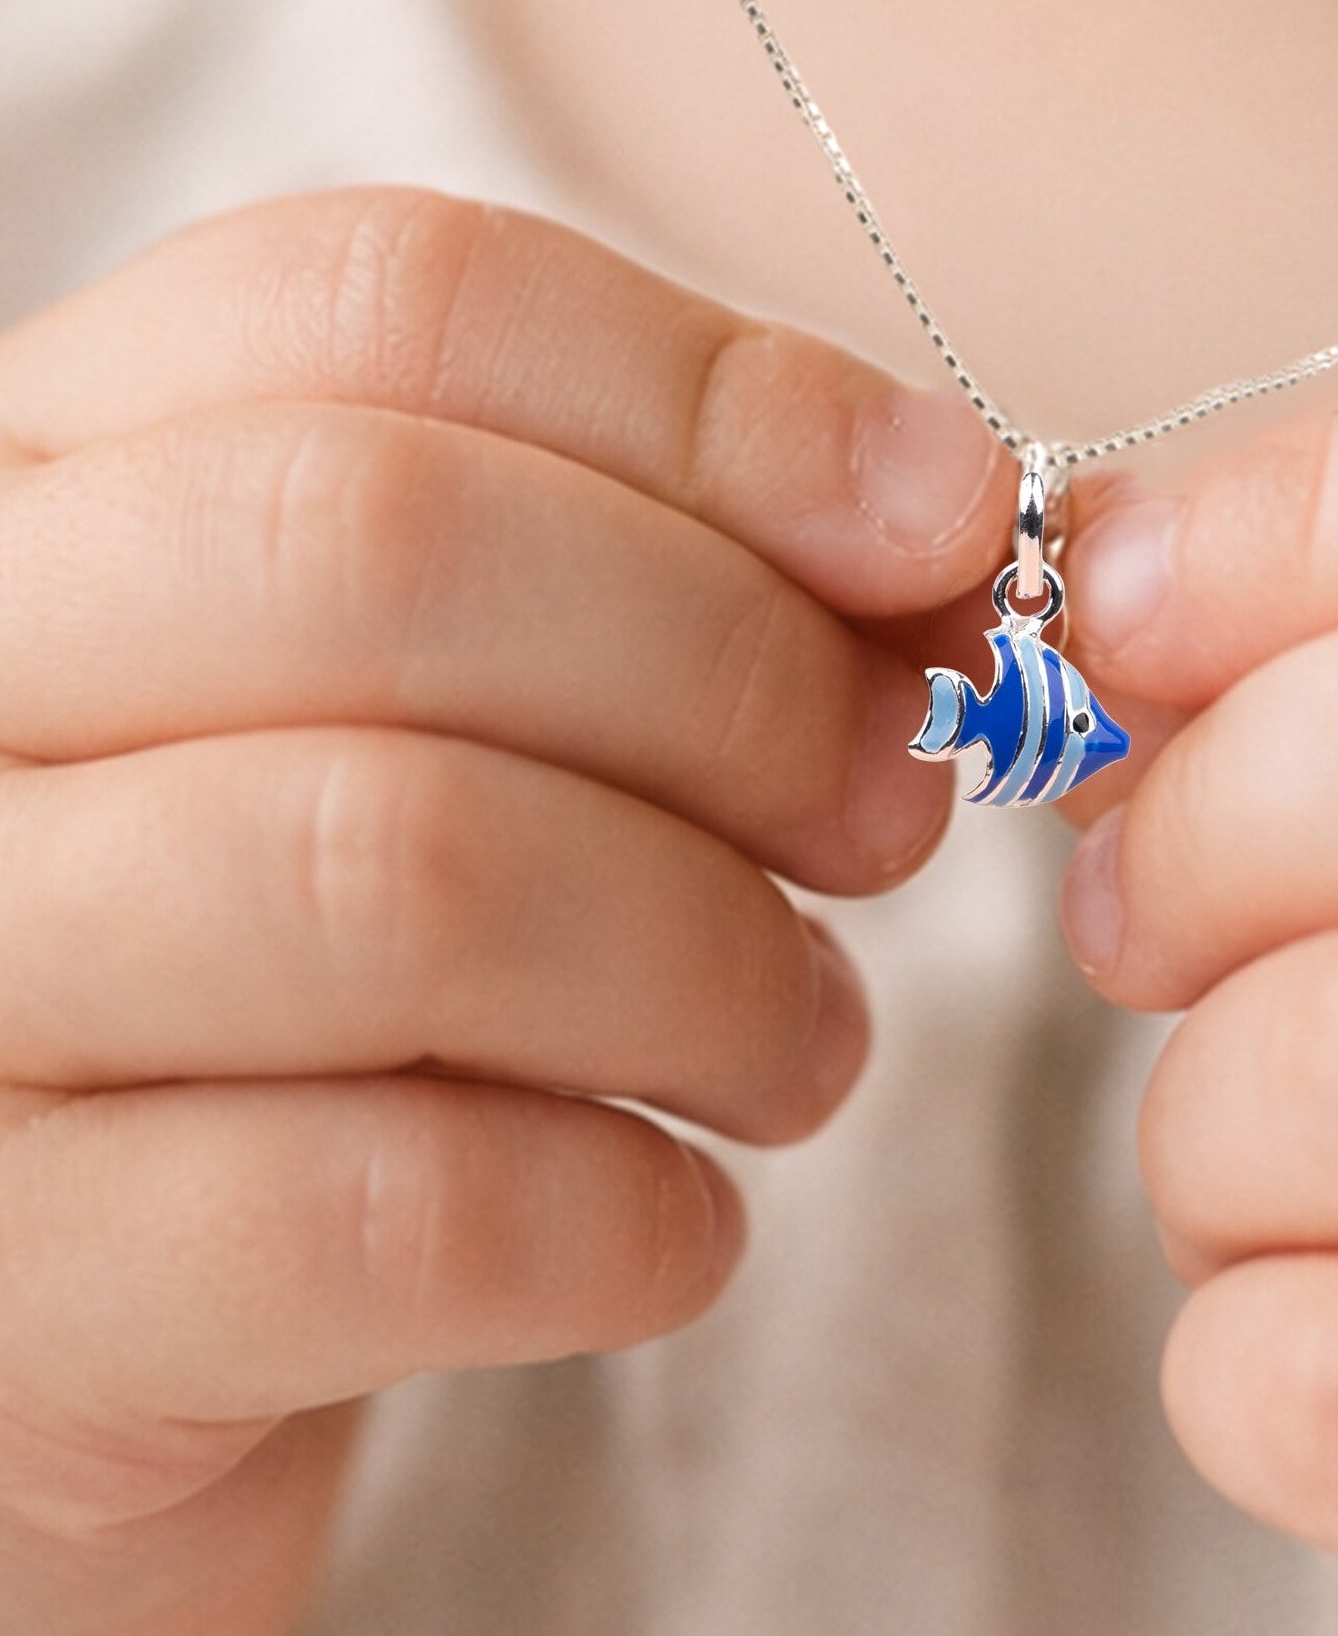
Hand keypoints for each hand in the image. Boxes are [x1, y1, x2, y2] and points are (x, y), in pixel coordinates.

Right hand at [0, 189, 1007, 1635]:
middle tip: (894, 811)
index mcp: (45, 481)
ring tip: (799, 1044)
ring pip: (403, 871)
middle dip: (739, 680)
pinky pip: (396, 1211)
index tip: (946, 521)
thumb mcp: (444, 722)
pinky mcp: (16, 1292)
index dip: (720, 397)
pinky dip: (631, 1215)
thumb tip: (944, 523)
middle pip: (386, 545)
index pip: (381, 298)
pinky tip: (676, 1225)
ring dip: (717, 968)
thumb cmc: (319, 991)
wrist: (109, 1336)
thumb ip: (657, 579)